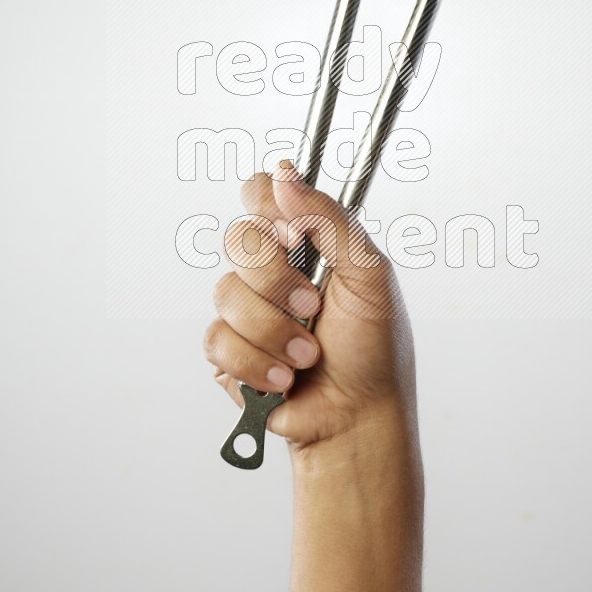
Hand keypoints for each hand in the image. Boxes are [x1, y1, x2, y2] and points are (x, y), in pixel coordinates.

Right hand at [204, 161, 415, 452]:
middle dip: (278, 282)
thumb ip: (330, 219)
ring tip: (307, 357)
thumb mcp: (371, 275)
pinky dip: (257, 364)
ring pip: (226, 294)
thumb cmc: (374, 349)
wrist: (358, 418)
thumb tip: (285, 173)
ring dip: (275, 332)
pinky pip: (217, 341)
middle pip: (238, 239)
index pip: (260, 194)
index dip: (268, 208)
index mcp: (305, 243)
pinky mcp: (228, 354)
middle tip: (313, 308)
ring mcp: (246, 312)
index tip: (295, 239)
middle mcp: (270, 271)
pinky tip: (285, 379)